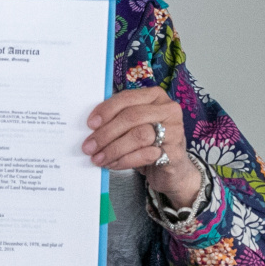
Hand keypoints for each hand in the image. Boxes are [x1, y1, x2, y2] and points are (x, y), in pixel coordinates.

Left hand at [82, 87, 200, 207]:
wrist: (173, 169)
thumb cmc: (150, 143)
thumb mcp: (135, 126)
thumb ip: (119, 119)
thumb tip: (92, 126)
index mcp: (156, 96)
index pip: (127, 98)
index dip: (106, 110)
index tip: (90, 124)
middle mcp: (168, 110)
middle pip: (132, 117)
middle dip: (106, 133)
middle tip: (89, 147)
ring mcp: (175, 130)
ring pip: (139, 135)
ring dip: (114, 149)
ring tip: (99, 158)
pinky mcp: (175, 152)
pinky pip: (145, 154)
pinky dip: (125, 160)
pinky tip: (113, 165)